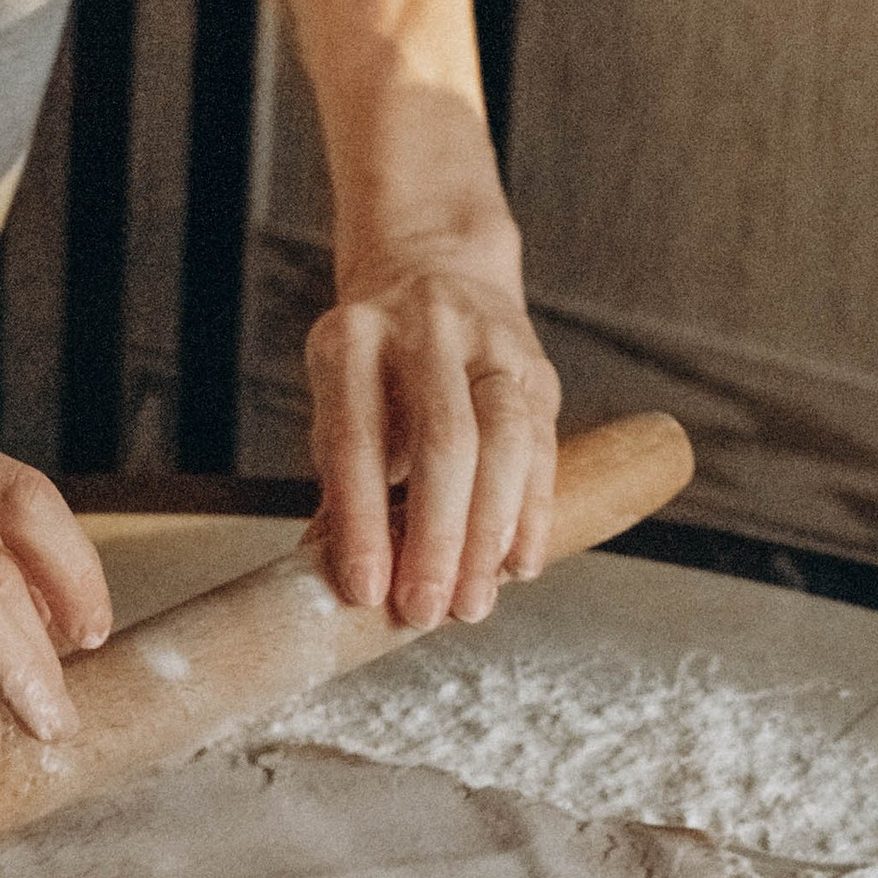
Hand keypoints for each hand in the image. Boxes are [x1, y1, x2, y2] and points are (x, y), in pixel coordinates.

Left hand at [306, 247, 560, 628]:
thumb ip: (341, 483)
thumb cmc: (375, 362)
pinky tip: (518, 563)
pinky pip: (543, 445)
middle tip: (427, 610)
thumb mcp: (339, 400)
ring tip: (474, 600)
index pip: (357, 439)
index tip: (366, 590)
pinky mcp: (537, 366)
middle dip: (437, 537)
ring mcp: (489, 341)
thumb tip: (334, 582)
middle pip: (443, 441)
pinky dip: (532, 512)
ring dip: (491, 533)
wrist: (434, 268)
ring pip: (505, 442)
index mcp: (352, 339)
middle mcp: (424, 329)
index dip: (362, 521)